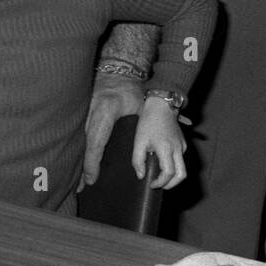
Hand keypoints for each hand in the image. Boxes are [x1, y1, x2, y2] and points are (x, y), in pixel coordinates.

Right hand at [80, 72, 144, 188]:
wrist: (114, 76)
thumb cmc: (128, 91)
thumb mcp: (141, 104)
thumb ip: (155, 118)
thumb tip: (187, 123)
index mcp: (104, 115)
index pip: (96, 144)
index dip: (91, 164)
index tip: (91, 180)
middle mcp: (92, 120)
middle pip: (85, 149)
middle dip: (82, 170)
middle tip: (80, 188)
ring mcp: (86, 121)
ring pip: (82, 147)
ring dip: (80, 165)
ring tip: (78, 184)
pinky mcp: (85, 122)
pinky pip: (83, 142)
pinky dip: (82, 156)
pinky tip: (79, 169)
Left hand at [131, 99, 186, 188]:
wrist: (161, 105)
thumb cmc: (148, 122)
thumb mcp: (138, 141)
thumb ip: (138, 161)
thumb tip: (141, 176)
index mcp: (166, 149)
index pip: (169, 174)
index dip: (161, 183)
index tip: (151, 184)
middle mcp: (178, 149)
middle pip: (182, 175)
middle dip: (172, 185)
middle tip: (160, 186)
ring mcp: (182, 145)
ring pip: (183, 167)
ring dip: (173, 175)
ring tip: (159, 175)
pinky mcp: (183, 142)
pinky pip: (181, 159)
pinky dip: (174, 165)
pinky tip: (162, 162)